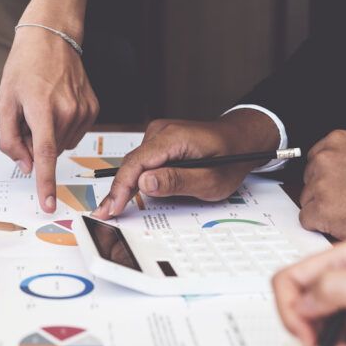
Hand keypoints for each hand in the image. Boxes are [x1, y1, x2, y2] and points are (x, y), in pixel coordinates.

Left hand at [0, 0, 96, 212]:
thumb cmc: (25, 66)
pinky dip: (63, 128)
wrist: (53, 37)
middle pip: (49, 150)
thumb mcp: (4, 101)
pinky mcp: (94, 109)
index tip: (49, 204)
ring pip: (62, 144)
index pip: (44, 155)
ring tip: (42, 106)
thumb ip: (10, 139)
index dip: (45, 183)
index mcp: (42, 109)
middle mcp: (67, 111)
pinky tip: (57, 104)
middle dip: (35, 143)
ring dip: (49, 135)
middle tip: (27, 116)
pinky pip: (74, 134)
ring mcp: (84, 110)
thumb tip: (25, 165)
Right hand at [91, 109, 279, 218]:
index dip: (121, 188)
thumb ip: (177, 181)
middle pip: (131, 163)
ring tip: (113, 207)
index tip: (112, 208)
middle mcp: (162, 131)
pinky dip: (135, 178)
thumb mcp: (211, 180)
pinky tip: (128, 194)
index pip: (137, 163)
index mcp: (175, 138)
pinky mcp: (159, 141)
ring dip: (125, 186)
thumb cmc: (231, 159)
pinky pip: (142, 161)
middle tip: (104, 214)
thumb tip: (143, 182)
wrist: (241, 140)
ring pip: (134, 163)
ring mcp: (159, 134)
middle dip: (118, 190)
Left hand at [300, 130, 345, 248]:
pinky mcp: (319, 209)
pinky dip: (320, 224)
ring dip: (322, 208)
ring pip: (306, 200)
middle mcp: (326, 159)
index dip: (327, 174)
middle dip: (323, 191)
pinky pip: (306, 219)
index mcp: (339, 141)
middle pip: (308, 179)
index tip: (338, 182)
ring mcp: (321, 184)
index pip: (314, 158)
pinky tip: (343, 221)